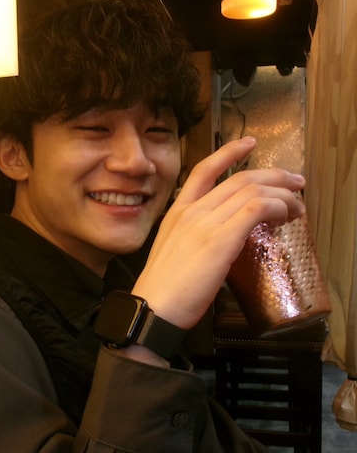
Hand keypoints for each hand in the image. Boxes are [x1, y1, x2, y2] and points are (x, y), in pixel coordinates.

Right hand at [131, 136, 305, 329]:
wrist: (153, 308)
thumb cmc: (163, 290)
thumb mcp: (174, 252)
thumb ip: (197, 236)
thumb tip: (226, 238)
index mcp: (176, 213)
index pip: (204, 170)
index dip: (229, 152)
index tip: (250, 144)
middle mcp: (191, 211)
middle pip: (239, 178)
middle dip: (274, 176)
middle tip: (295, 183)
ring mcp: (205, 223)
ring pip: (252, 190)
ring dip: (283, 194)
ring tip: (298, 206)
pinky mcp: (220, 239)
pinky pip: (257, 208)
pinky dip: (278, 207)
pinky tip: (285, 216)